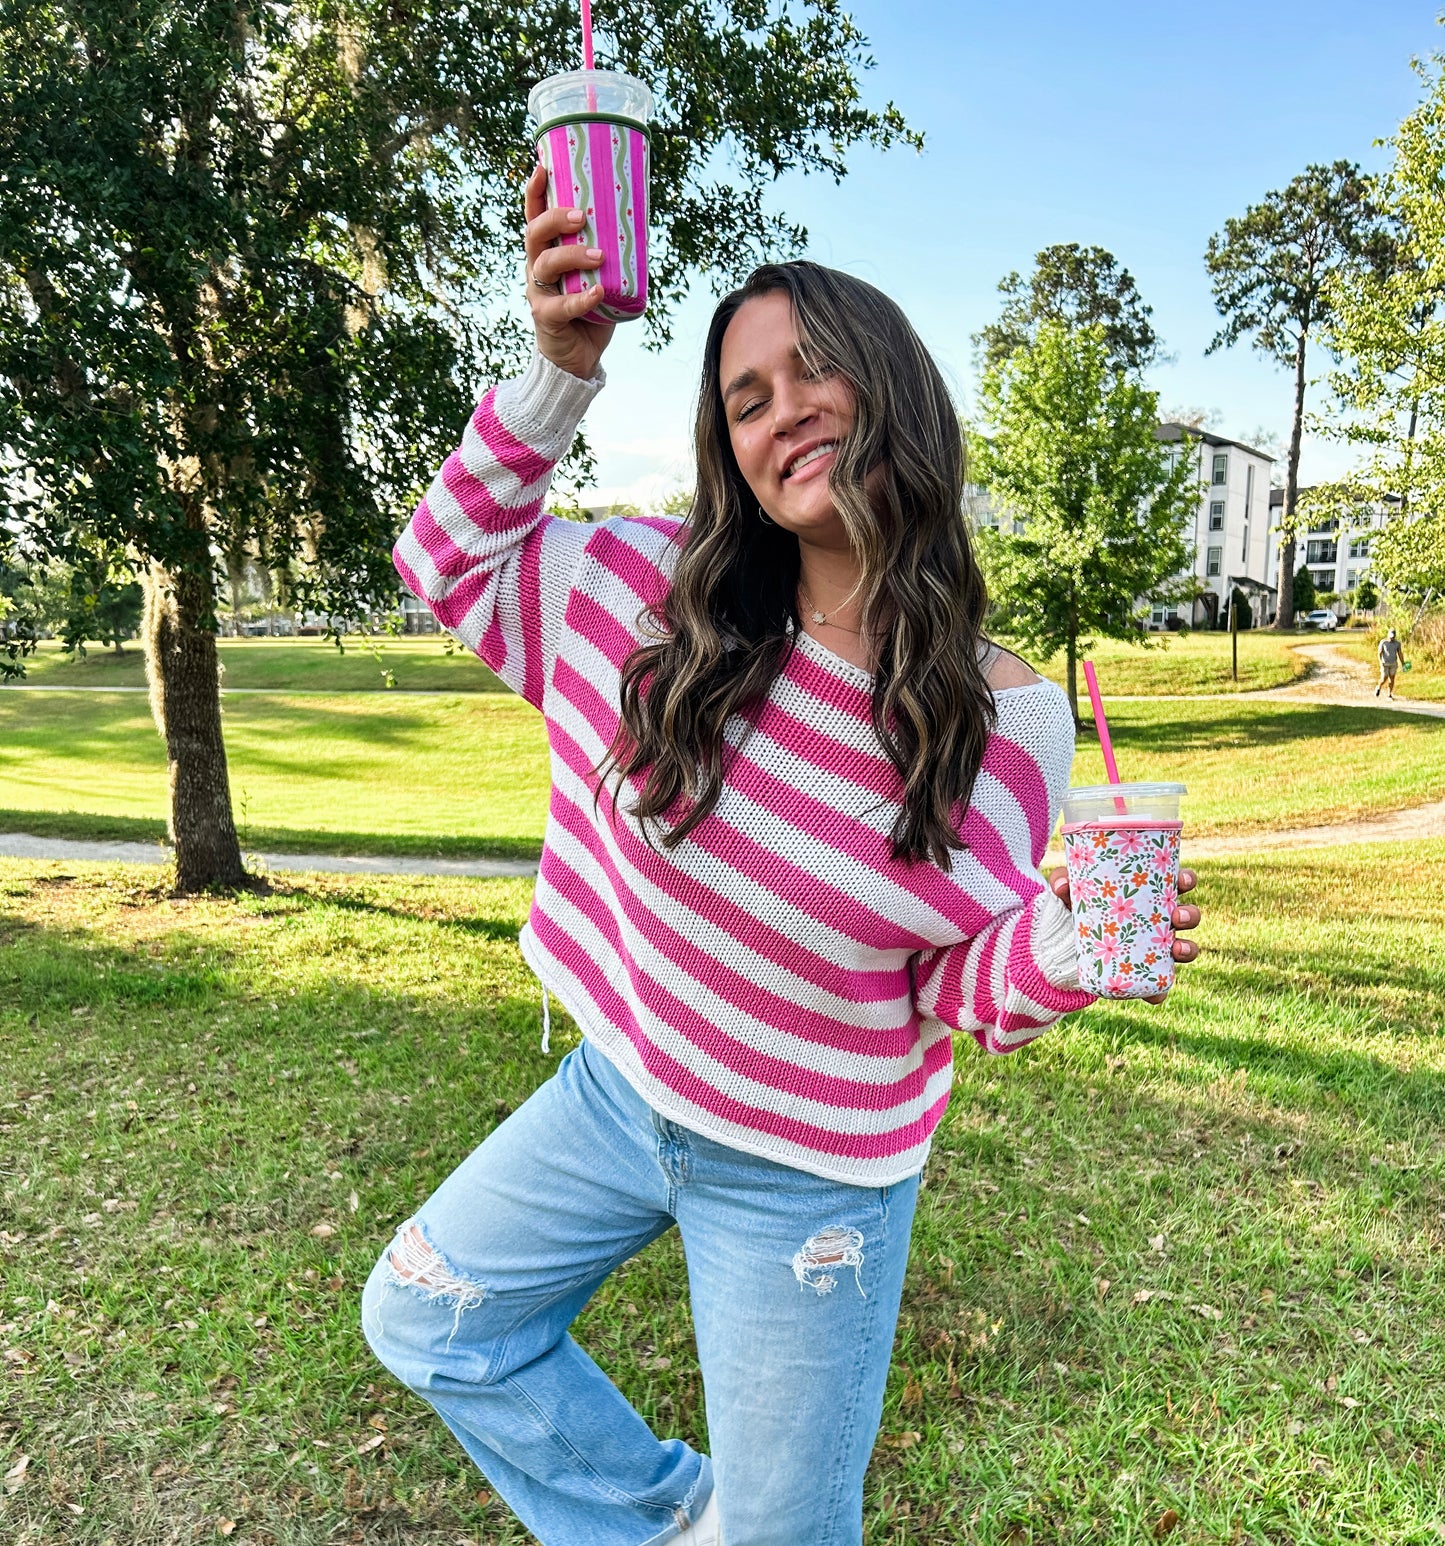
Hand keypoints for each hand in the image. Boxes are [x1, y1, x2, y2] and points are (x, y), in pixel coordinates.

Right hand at [524, 163, 614, 380]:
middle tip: (583, 216)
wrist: (579, 357)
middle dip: (556, 220)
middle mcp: (537, 268)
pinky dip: (582, 298)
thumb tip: (642, 223)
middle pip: (535, 234)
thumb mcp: (601, 276)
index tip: (543, 167)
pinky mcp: (546, 318)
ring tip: (599, 255)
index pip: (535, 216)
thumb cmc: (591, 310)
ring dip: (572, 255)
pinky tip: (599, 291)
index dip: (535, 192)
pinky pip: (562, 305)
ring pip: (546, 265)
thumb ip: (612, 253)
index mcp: (547, 252)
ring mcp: (539, 293)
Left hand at [1048, 866, 1199, 1004]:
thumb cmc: (1075, 907)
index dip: (1187, 881)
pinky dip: (1160, 992)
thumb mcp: (1069, 893)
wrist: (1062, 943)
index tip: (1183, 882)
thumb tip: (1063, 885)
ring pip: (1183, 948)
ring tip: (1177, 949)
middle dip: (1190, 916)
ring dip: (1187, 950)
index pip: (1176, 884)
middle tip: (1178, 916)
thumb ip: (1062, 882)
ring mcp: (1154, 948)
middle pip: (1186, 916)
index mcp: (1149, 895)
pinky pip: (1159, 985)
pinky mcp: (1143, 972)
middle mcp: (1158, 921)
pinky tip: (1156, 996)